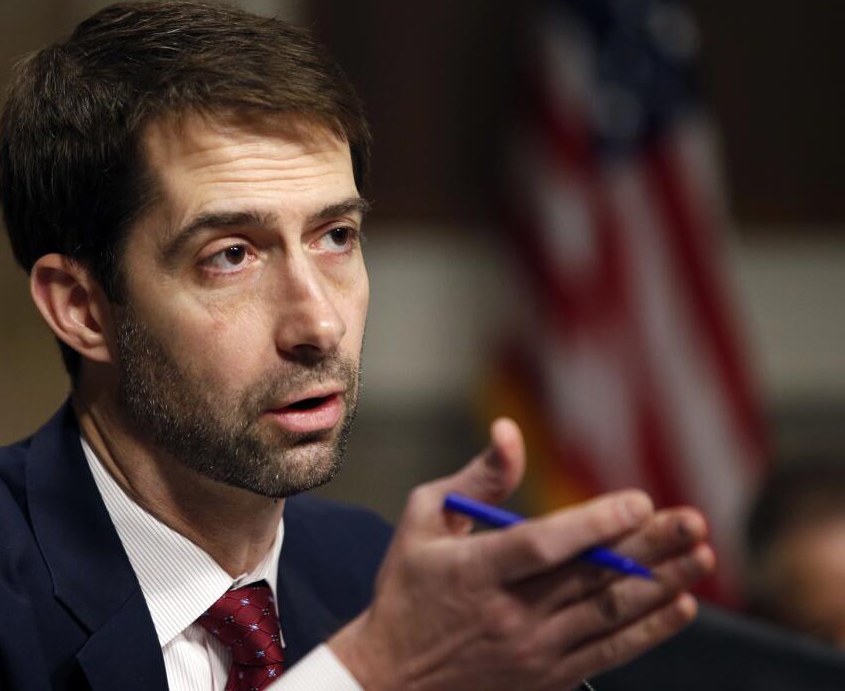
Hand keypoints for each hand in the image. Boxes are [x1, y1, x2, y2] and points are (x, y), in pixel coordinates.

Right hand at [328, 418, 713, 690]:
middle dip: (648, 547)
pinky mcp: (549, 678)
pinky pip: (611, 652)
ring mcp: (534, 652)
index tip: (638, 501)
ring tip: (702, 555)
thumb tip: (510, 432)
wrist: (394, 681)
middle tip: (694, 521)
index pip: (541, 546)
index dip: (593, 524)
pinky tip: (681, 604)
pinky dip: (650, 630)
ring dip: (662, 584)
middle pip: (590, 577)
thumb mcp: (423, 522)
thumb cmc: (408, 589)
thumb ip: (476, 479)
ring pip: (609, 614)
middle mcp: (509, 615)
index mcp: (475, 572)